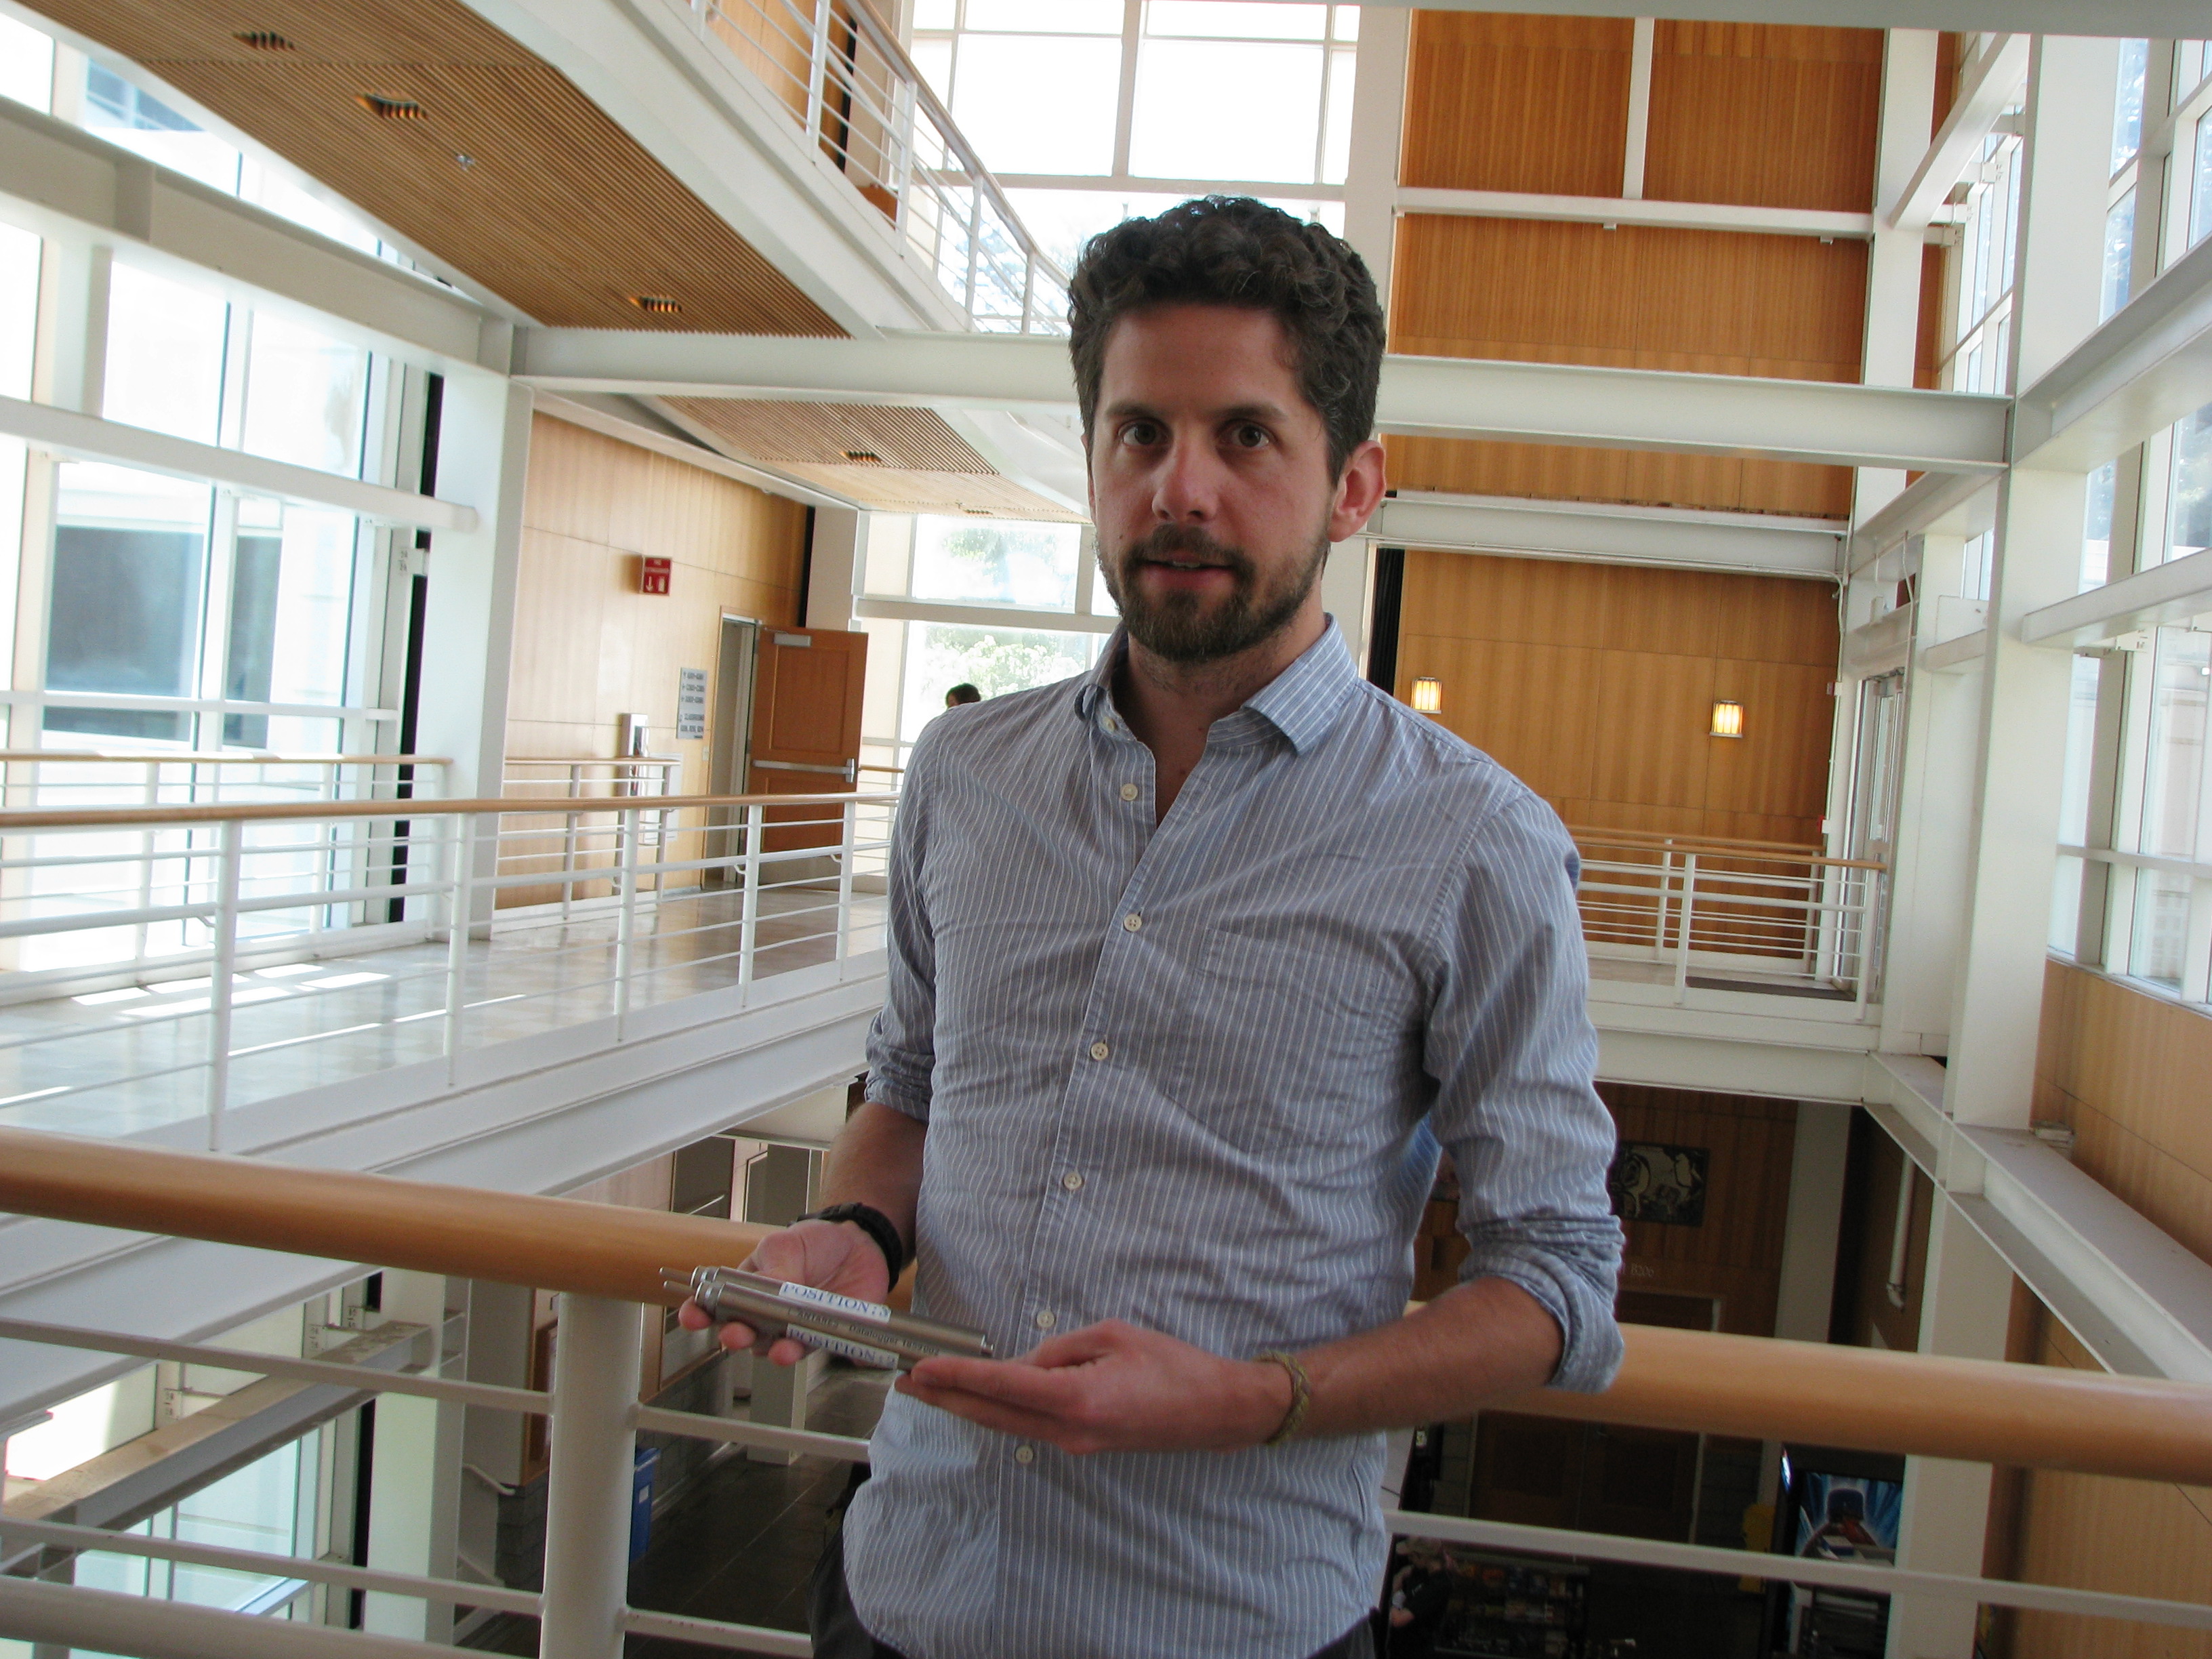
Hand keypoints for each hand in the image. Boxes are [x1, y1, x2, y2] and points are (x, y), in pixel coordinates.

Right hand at [676, 1219, 891, 1366]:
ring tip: (779, 1349)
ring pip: (774, 1348)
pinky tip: (804, 1348)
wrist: (857, 1245)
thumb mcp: (786, 1245)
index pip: (715, 1305)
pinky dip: (809, 1351)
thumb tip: (766, 1289)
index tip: (692, 1316)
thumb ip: (773, 1269)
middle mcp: (763, 1316)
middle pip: (742, 1333)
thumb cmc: (813, 1243)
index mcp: (746, 1289)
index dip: (699, 1313)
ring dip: (774, 1351)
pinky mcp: (818, 1337)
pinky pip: (811, 1349)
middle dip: (735, 1336)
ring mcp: (790, 1329)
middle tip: (734, 1334)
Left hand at [895, 1319, 1293, 1453]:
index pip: (1001, 1385)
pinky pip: (1030, 1428)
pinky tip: (983, 1398)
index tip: (921, 1370)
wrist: (1215, 1410)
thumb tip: (1025, 1362)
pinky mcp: (1084, 1445)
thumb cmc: (1172, 1366)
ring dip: (969, 1407)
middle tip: (906, 1383)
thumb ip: (1061, 1348)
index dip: (956, 1378)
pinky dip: (1001, 1412)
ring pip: (1008, 1424)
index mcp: (1076, 1399)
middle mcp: (1069, 1430)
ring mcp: (1075, 1444)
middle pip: (993, 1415)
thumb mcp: (1112, 1336)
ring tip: (931, 1389)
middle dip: (946, 1398)